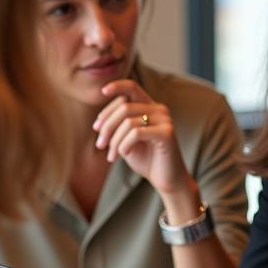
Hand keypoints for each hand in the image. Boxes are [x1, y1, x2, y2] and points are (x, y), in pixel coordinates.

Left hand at [93, 79, 191, 196]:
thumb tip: (101, 120)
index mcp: (151, 107)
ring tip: (111, 156)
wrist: (167, 181)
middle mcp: (160, 110)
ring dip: (114, 140)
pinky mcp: (167, 133)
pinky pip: (136, 133)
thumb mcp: (127, 140)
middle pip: (124, 106)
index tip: (102, 91)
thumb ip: (118, 126)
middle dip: (107, 126)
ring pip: (127, 121)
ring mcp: (165, 120)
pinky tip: (124, 154)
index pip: (132, 88)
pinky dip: (124, 145)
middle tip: (99, 144)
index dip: (116, 87)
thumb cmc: (147, 160)